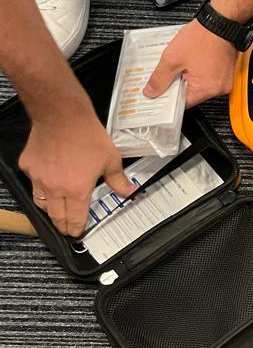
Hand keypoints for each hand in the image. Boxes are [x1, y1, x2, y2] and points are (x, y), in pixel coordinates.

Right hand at [19, 104, 133, 236]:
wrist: (62, 115)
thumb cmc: (86, 134)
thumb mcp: (111, 159)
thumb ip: (118, 180)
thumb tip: (129, 191)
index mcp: (76, 190)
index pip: (75, 220)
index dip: (77, 229)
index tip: (78, 232)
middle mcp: (55, 188)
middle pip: (56, 216)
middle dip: (63, 225)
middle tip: (68, 227)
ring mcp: (39, 177)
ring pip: (41, 202)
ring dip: (50, 209)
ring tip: (59, 210)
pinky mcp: (28, 166)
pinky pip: (34, 182)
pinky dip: (41, 186)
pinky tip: (50, 181)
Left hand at [144, 19, 235, 106]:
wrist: (220, 23)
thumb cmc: (202, 37)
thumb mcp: (172, 58)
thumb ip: (160, 78)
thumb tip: (152, 92)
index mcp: (206, 88)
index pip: (183, 104)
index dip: (168, 98)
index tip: (159, 93)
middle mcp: (218, 88)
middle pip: (191, 95)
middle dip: (178, 85)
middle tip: (170, 72)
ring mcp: (224, 81)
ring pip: (199, 86)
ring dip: (188, 78)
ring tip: (182, 63)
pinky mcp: (226, 73)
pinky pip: (208, 79)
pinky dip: (198, 73)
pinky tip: (192, 61)